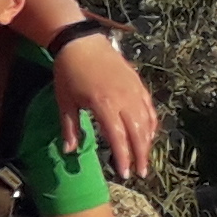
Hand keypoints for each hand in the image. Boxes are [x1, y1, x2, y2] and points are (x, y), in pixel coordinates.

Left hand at [49, 37, 157, 179]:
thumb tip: (69, 151)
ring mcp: (133, 91)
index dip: (123, 157)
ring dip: (148, 142)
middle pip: (138, 133)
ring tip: (145, 158)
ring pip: (147, 122)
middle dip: (141, 155)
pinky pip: (149, 109)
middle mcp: (123, 99)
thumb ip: (69, 127)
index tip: (126, 174)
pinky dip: (151, 124)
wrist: (81, 42)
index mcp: (104, 105)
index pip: (118, 138)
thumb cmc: (68, 72)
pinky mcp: (138, 84)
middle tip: (141, 173)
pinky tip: (149, 135)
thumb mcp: (64, 101)